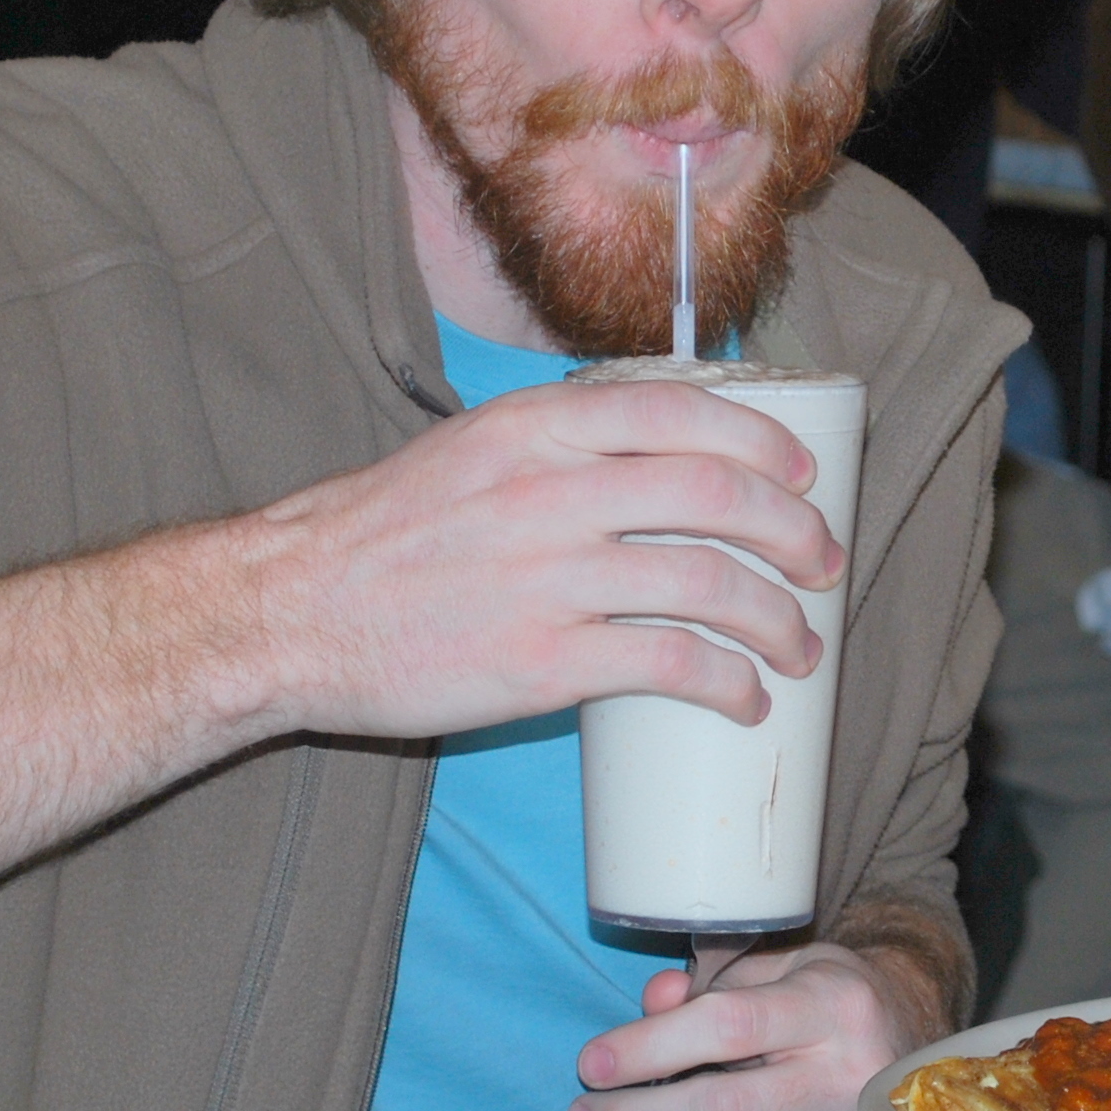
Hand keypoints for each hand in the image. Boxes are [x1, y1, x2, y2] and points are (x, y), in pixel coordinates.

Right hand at [252, 377, 842, 743]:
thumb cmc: (379, 535)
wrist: (286, 613)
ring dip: (777, 618)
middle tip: (823, 565)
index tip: (804, 476)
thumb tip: (658, 462)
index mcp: (535, 426)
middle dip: (793, 531)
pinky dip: (725, 683)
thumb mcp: (470, 451)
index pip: (683, 411)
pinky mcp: (541, 662)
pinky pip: (668, 665)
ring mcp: (548, 576)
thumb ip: (558, 446)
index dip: (764, 442)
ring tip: (800, 645)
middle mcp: (550, 489)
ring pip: (708, 584)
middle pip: (717, 494)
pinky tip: (744, 700)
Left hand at [569, 942, 915, 1110]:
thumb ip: (716, 981)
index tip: (592, 1063)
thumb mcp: (783, 965)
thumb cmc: (833, 997)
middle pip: (729, 1107)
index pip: (729, 1025)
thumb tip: (654, 999)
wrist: (913, 1040)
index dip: (652, 1047)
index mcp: (830, 1003)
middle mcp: (846, 1073)